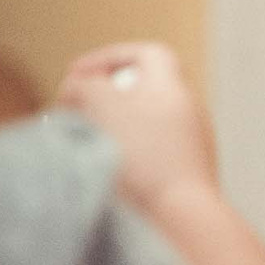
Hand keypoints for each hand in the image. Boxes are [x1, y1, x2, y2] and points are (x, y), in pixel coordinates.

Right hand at [58, 42, 219, 213]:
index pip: (147, 54)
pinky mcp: (184, 171)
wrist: (181, 210)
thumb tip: (79, 87)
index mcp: (174, 87)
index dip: (108, 57)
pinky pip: (150, 149)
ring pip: (143, 121)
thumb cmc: (144, 152)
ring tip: (84, 137)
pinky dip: (124, 149)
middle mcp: (189, 110)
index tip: (77, 73)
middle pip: (142, 89)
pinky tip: (104, 164)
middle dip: (103, 94)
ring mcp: (191, 142)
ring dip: (110, 124)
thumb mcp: (102, 103)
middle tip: (73, 109)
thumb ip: (85, 85)